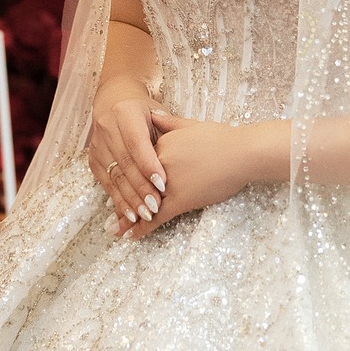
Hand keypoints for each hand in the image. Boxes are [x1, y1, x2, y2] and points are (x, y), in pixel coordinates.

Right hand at [87, 80, 167, 231]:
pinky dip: (118, 200)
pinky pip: (106, 183)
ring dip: (129, 199)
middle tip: (156, 207)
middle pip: (125, 163)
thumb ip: (168, 132)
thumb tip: (181, 151)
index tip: (163, 184)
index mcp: (125, 113)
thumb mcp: (157, 114)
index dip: (149, 166)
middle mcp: (107, 128)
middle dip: (140, 188)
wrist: (114, 101)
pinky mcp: (93, 160)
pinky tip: (130, 213)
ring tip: (145, 215)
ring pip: (114, 176)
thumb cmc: (143, 111)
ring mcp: (97, 145)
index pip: (137, 144)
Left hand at [120, 108, 248, 239]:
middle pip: (134, 184)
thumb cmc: (220, 138)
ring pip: (142, 202)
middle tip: (108, 217)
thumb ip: (167, 122)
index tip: (114, 184)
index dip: (125, 176)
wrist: (241, 152)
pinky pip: (157, 217)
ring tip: (114, 229)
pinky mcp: (181, 200)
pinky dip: (143, 228)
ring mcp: (168, 184)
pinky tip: (132, 237)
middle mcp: (158, 164)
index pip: (136, 163)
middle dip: (121, 200)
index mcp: (158, 146)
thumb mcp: (190, 125)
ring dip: (127, 218)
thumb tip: (152, 114)